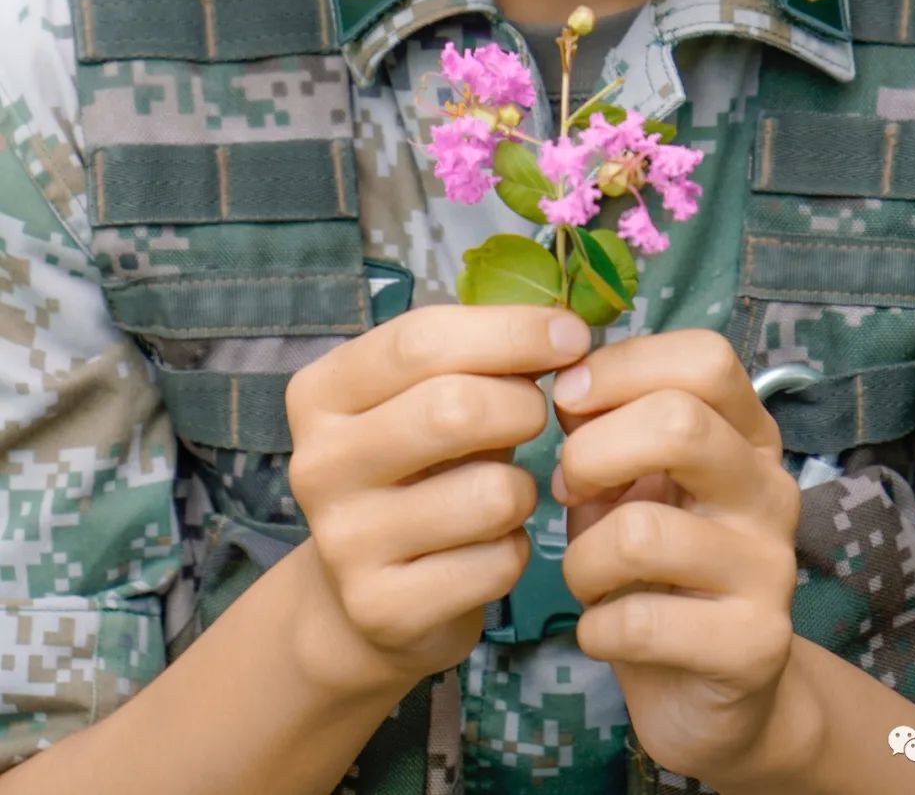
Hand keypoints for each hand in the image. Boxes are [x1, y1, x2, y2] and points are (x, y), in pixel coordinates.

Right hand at [284, 303, 590, 705]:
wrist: (364, 598)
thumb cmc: (417, 470)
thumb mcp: (427, 400)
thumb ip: (481, 360)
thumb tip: (565, 335)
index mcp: (321, 393)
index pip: (420, 341)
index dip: (510, 331)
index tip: (571, 336)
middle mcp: (318, 463)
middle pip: (453, 408)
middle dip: (523, 405)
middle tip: (539, 415)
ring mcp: (344, 542)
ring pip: (490, 493)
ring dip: (523, 487)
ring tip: (504, 491)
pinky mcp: (383, 608)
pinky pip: (497, 562)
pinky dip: (515, 550)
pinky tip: (488, 548)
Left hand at [551, 330, 804, 784]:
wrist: (713, 692)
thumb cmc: (655, 566)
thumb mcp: (627, 482)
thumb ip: (603, 426)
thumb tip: (563, 381)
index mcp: (746, 434)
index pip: (705, 358)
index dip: (623, 366)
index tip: (566, 398)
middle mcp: (770, 489)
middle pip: (680, 423)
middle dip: (592, 453)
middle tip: (565, 489)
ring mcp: (771, 568)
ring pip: (643, 532)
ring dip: (582, 560)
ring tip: (585, 576)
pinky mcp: (755, 645)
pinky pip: (642, 622)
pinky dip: (597, 628)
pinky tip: (603, 632)